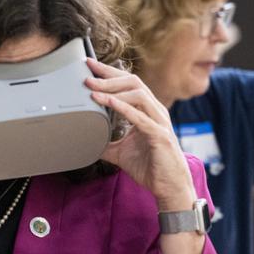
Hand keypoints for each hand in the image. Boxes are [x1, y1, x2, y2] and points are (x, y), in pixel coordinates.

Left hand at [85, 58, 195, 208]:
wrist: (168, 188)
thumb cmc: (149, 167)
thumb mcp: (120, 152)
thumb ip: (105, 143)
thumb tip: (85, 141)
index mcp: (147, 111)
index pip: (129, 84)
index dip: (110, 73)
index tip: (90, 65)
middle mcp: (155, 112)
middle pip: (133, 82)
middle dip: (109, 75)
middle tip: (87, 72)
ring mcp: (159, 122)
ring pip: (139, 94)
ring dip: (113, 89)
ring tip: (92, 89)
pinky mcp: (160, 136)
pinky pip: (140, 117)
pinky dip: (122, 107)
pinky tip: (107, 102)